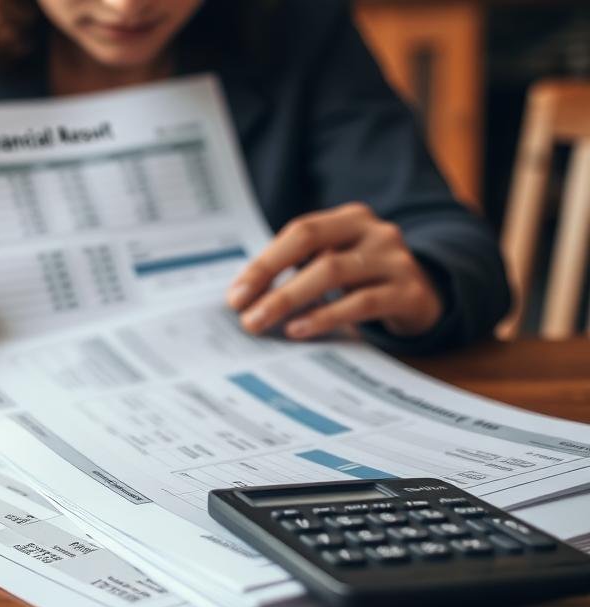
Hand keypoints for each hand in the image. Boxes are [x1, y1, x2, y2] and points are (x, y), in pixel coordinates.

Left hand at [226, 203, 442, 339]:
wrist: (428, 298)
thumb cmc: (366, 282)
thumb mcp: (335, 266)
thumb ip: (299, 272)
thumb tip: (245, 298)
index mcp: (350, 219)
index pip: (299, 232)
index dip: (264, 262)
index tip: (235, 295)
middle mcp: (375, 232)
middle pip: (314, 247)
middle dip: (272, 280)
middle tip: (244, 314)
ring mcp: (395, 260)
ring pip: (334, 273)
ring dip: (291, 300)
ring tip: (263, 323)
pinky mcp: (409, 292)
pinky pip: (361, 303)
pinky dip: (325, 316)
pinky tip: (300, 330)